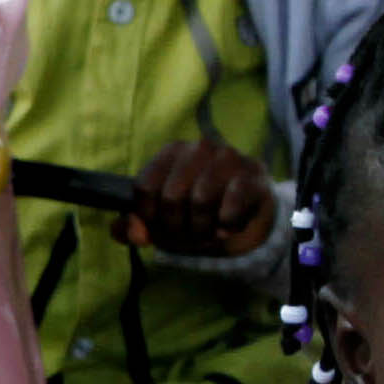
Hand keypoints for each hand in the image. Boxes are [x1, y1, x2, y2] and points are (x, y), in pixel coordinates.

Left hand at [121, 135, 276, 259]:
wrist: (246, 207)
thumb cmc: (195, 211)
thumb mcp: (162, 219)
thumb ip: (136, 227)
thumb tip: (131, 233)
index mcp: (171, 152)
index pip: (144, 187)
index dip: (148, 216)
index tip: (159, 227)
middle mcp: (198, 148)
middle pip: (171, 197)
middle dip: (176, 228)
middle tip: (187, 235)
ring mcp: (227, 158)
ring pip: (201, 201)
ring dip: (201, 229)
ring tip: (207, 232)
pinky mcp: (251, 174)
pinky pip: (231, 207)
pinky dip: (226, 226)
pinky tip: (226, 228)